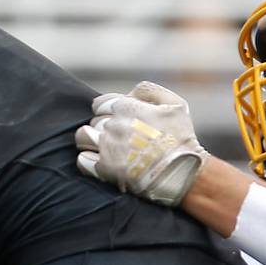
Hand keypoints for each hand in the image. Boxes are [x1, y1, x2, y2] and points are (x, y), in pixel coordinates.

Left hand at [75, 81, 207, 206]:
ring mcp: (107, 147)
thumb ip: (148, 90)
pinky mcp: (104, 169)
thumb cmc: (180, 139)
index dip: (107, 112)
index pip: (99, 104)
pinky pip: (82, 160)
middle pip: (93, 121)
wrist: (183, 173)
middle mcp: (113, 124)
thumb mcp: (175, 104)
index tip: (119, 123)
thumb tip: (128, 93)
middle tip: (120, 141)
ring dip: (91, 142)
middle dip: (103, 129)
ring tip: (106, 151)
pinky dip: (88, 161)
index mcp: (126, 106)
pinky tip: (102, 164)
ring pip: (83, 137)